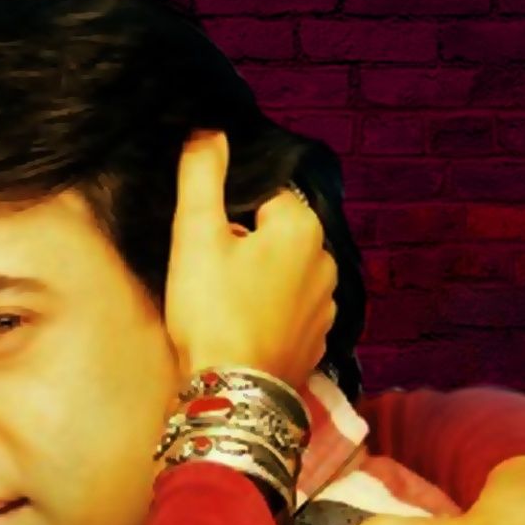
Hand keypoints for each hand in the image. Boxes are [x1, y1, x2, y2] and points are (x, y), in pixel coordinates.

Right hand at [164, 131, 336, 384]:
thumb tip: (209, 130)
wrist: (236, 393)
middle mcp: (327, 261)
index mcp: (303, 226)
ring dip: (262, 281)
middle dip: (248, 247)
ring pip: (287, 274)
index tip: (208, 245)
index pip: (264, 197)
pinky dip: (273, 313)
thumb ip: (202, 176)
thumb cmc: (214, 311)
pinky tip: (247, 329)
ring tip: (228, 306)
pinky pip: (294, 311)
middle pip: (277, 235)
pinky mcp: (320, 341)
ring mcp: (328, 305)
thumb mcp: (196, 236)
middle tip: (212, 277)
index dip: (229, 217)